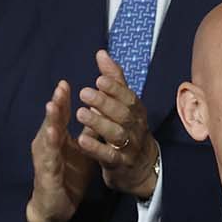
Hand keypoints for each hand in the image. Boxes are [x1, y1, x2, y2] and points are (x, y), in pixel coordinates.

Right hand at [25, 80, 92, 221]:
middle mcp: (47, 145)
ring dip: (50, 120)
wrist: (54, 207)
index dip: (64, 99)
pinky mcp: (46, 174)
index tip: (66, 82)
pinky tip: (53, 134)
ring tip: (54, 104)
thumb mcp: (80, 151)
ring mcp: (45, 159)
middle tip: (61, 86)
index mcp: (56, 139)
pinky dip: (51, 145)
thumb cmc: (66, 177)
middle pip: (51, 121)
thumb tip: (97, 112)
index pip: (60, 115)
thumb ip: (87, 132)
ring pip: (47, 136)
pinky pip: (50, 158)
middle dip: (56, 103)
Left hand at [77, 50, 158, 198]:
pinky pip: (108, 156)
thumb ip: (114, 80)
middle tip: (84, 93)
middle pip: (123, 114)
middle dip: (104, 103)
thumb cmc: (128, 129)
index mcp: (136, 111)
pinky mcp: (119, 164)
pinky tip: (81, 139)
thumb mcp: (124, 104)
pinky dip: (95, 148)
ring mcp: (129, 147)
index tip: (99, 79)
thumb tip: (101, 53)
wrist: (141, 168)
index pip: (128, 97)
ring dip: (98, 123)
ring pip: (116, 134)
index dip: (115, 89)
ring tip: (80, 113)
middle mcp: (135, 127)